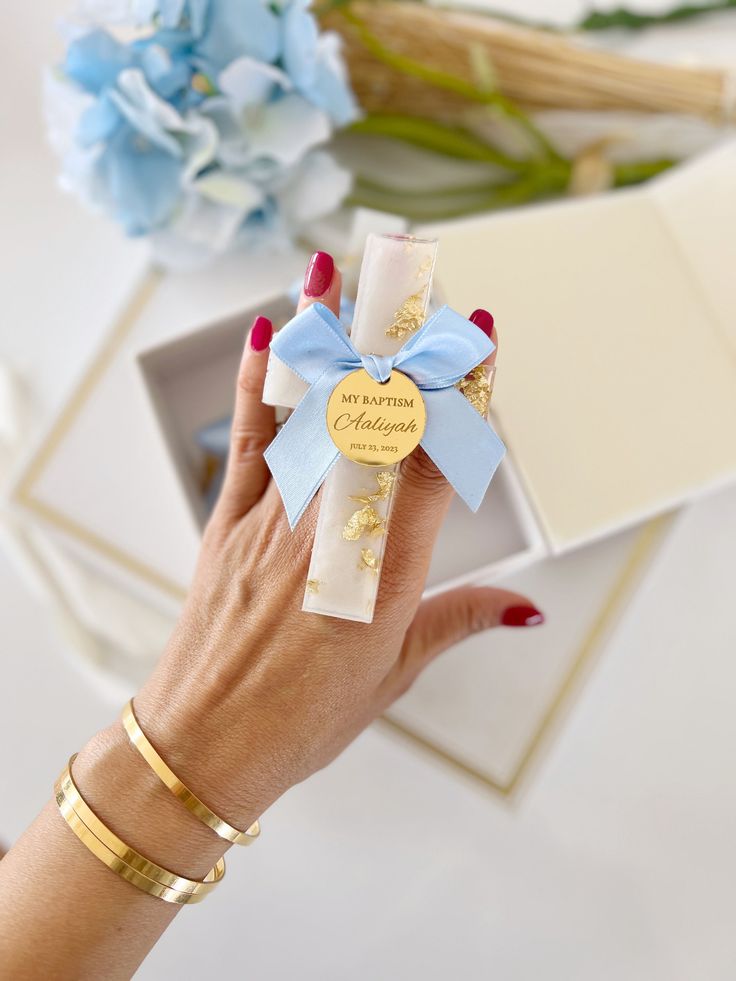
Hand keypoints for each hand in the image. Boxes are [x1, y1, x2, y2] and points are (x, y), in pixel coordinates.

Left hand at [131, 253, 542, 830]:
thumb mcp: (397, 674)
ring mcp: (275, 521)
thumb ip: (462, 619)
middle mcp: (332, 533)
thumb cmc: (303, 718)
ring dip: (319, 335)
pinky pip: (246, 442)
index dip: (459, 391)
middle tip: (409, 264)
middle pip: (369, 416)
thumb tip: (527, 604)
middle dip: (393, 334)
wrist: (206, 744)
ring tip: (327, 270)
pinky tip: (261, 338)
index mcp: (385, 572)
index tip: (477, 336)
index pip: (434, 460)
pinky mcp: (229, 523)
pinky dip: (255, 387)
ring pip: (305, 413)